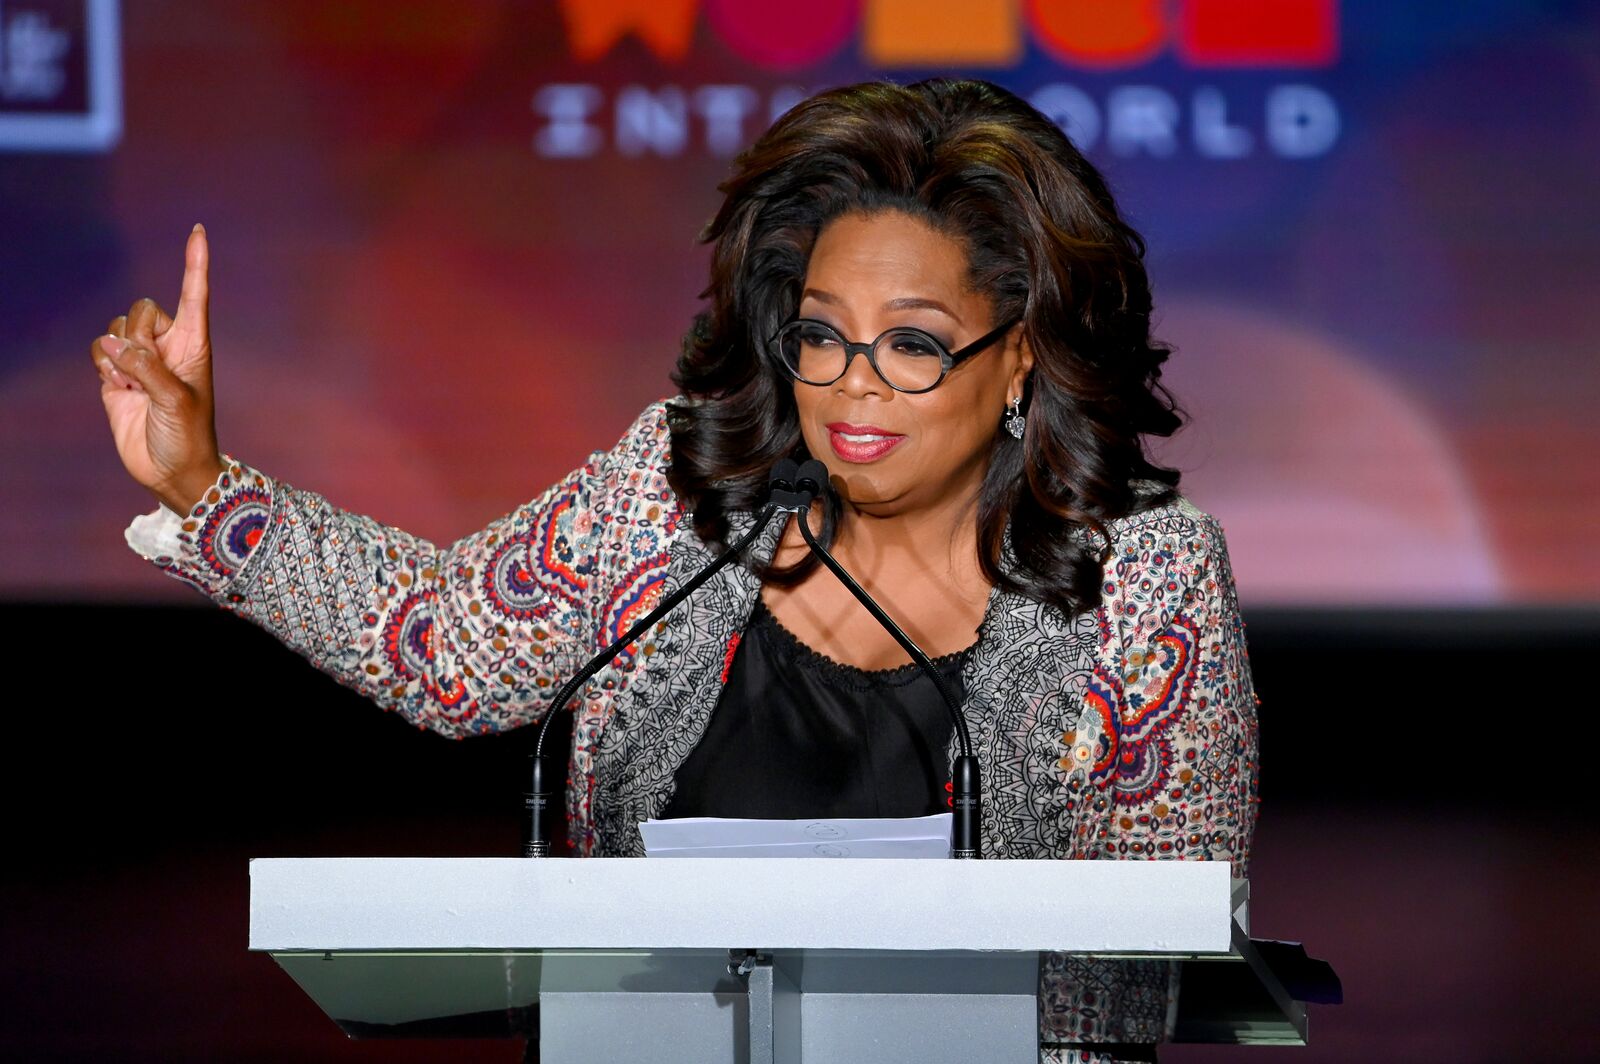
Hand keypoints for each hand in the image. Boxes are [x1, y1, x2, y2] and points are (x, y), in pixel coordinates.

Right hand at [92, 224, 224, 513]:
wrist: (172, 470)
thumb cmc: (188, 436)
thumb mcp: (176, 400)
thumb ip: (146, 367)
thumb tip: (113, 343)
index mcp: (195, 344)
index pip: (195, 294)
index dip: (195, 263)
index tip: (198, 230)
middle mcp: (168, 345)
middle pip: (141, 309)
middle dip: (139, 337)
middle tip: (151, 373)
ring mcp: (141, 358)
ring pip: (117, 328)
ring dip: (119, 355)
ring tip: (137, 386)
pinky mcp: (116, 374)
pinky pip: (99, 349)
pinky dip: (103, 366)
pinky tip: (120, 389)